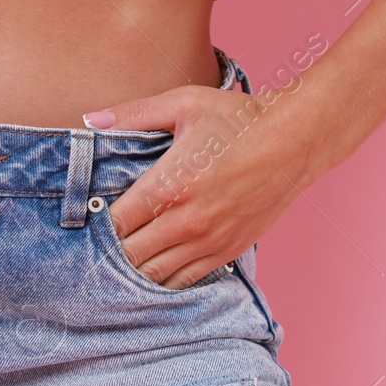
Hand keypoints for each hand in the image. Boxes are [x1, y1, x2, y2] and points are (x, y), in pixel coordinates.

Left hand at [84, 84, 317, 288]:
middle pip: (130, 256)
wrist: (295, 141)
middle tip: (105, 236)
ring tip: (128, 252)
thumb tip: (90, 119)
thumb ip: (132, 114)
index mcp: (170, 185)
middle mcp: (187, 221)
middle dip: (112, 249)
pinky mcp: (228, 251)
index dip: (99, 222)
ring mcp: (209, 241)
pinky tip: (158, 263)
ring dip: (137, 267)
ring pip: (155, 275)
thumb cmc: (238, 119)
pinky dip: (166, 278)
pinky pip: (186, 280)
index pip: (116, 223)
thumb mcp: (183, 105)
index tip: (95, 212)